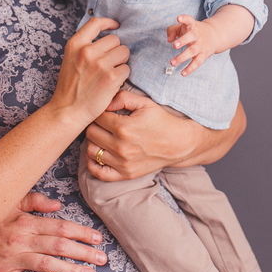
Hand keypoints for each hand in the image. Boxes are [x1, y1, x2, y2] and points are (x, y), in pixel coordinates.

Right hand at [0, 192, 105, 271]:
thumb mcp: (5, 203)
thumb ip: (32, 201)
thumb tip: (57, 203)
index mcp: (24, 220)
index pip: (60, 225)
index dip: (81, 232)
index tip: (97, 238)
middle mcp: (21, 238)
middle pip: (59, 245)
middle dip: (83, 252)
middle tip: (102, 260)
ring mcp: (11, 256)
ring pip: (48, 264)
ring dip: (71, 270)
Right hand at [51, 16, 129, 128]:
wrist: (68, 110)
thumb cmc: (70, 87)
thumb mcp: (70, 59)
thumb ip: (85, 46)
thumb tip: (107, 37)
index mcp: (75, 44)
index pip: (96, 23)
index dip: (109, 23)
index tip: (116, 26)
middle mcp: (87, 51)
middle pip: (115, 40)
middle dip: (115, 51)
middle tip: (108, 64)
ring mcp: (100, 64)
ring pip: (124, 53)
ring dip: (120, 62)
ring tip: (109, 74)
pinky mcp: (111, 78)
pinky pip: (127, 69)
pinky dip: (122, 76)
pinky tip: (112, 84)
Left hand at [84, 94, 245, 180]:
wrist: (180, 144)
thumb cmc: (162, 121)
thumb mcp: (145, 103)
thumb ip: (122, 97)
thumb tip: (105, 102)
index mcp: (123, 127)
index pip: (97, 117)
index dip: (99, 111)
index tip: (105, 111)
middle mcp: (121, 147)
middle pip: (90, 133)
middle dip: (94, 125)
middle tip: (102, 123)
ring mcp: (123, 163)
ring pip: (91, 151)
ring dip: (94, 142)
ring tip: (102, 136)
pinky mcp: (126, 174)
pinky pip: (99, 172)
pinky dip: (93, 164)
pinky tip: (99, 154)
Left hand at [166, 14, 217, 75]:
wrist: (214, 35)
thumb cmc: (192, 31)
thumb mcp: (183, 26)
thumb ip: (172, 30)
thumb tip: (169, 40)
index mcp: (192, 26)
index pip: (189, 20)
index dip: (184, 18)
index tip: (179, 18)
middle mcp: (197, 35)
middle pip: (191, 36)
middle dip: (183, 40)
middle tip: (174, 45)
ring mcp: (201, 46)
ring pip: (192, 51)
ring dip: (182, 57)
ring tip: (172, 62)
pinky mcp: (203, 55)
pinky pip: (197, 63)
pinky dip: (190, 69)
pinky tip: (182, 73)